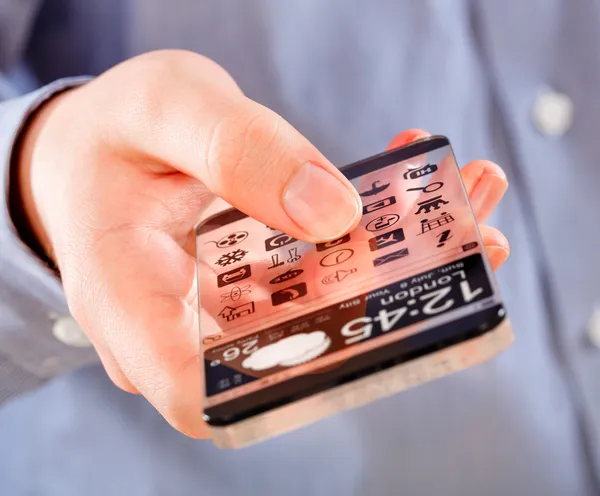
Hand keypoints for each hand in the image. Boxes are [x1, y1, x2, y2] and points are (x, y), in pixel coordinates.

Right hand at [15, 50, 508, 437]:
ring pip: (319, 322)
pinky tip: (414, 195)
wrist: (99, 152)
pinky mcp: (250, 297)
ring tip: (460, 203)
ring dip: (398, 268)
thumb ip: (235, 149)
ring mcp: (221, 321)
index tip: (385, 314)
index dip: (295, 380)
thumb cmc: (113, 132)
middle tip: (464, 237)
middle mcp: (180, 335)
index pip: (205, 396)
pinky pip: (318, 287)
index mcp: (129, 305)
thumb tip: (333, 212)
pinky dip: (371, 245)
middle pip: (288, 358)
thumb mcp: (164, 106)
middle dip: (387, 305)